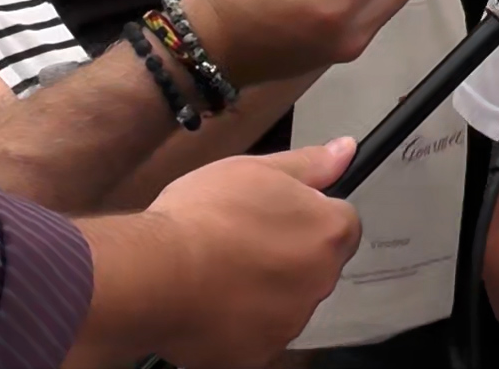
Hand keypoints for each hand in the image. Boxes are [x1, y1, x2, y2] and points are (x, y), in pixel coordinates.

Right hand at [144, 139, 363, 368]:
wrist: (153, 273)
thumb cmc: (204, 216)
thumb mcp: (257, 169)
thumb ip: (309, 165)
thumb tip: (345, 151)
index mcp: (329, 233)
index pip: (339, 223)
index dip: (305, 216)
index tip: (273, 216)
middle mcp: (321, 280)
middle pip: (314, 264)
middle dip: (286, 255)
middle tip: (240, 241)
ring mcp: (291, 321)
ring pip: (286, 301)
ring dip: (264, 290)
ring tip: (220, 271)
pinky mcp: (258, 353)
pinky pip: (256, 333)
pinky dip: (238, 322)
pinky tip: (210, 302)